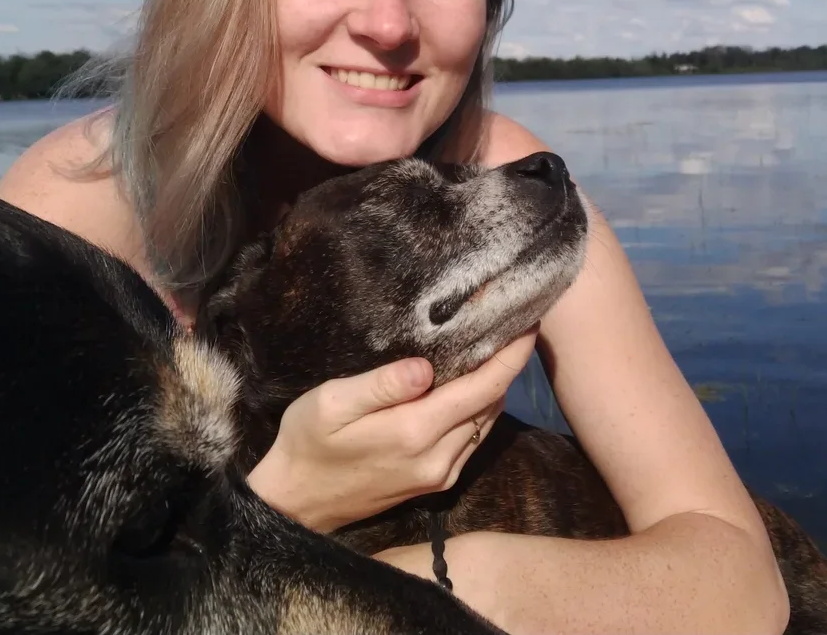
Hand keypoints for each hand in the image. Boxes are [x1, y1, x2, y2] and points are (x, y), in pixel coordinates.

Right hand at [246, 329, 537, 532]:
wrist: (297, 502)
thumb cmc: (307, 443)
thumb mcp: (330, 403)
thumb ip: (381, 386)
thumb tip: (426, 367)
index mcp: (415, 432)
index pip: (482, 389)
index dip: (511, 356)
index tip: (529, 324)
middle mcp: (438, 458)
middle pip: (491, 405)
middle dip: (507, 366)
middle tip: (512, 325)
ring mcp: (440, 475)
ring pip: (486, 424)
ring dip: (495, 388)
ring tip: (498, 348)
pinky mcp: (436, 483)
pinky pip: (473, 439)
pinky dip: (480, 409)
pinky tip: (472, 386)